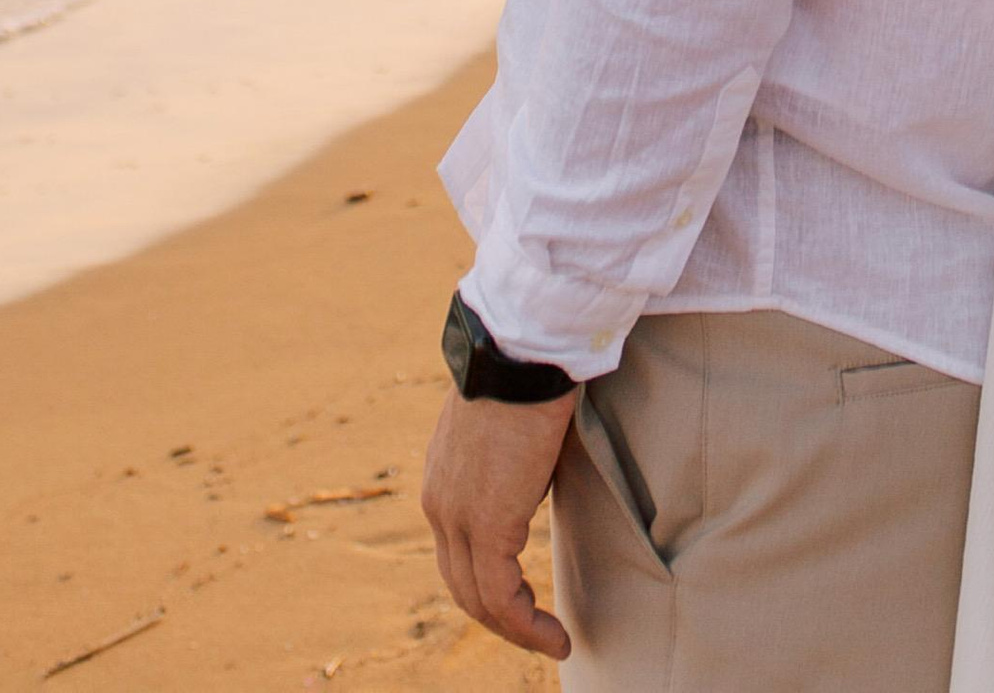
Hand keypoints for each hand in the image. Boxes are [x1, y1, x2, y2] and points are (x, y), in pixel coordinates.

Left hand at [420, 378, 577, 660]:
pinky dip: (526, 626)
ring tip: (552, 642)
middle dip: (499, 615)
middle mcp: (439, 504)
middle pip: (460, 583)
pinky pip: (500, 597)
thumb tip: (532, 471)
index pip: (455, 550)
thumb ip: (510, 459)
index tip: (522, 596)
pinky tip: (554, 636)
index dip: (487, 581)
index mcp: (441, 479)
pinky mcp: (486, 526)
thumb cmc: (527, 373)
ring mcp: (457, 517)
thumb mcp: (509, 425)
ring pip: (477, 598)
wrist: (521, 350)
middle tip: (536, 631)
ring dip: (515, 630)